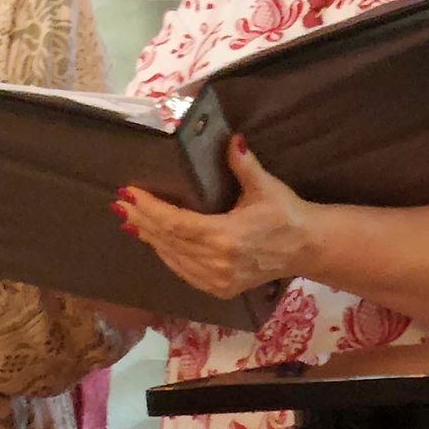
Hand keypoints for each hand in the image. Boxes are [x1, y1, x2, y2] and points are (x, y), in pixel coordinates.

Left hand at [114, 136, 314, 299]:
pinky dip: (166, 255)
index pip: (176, 222)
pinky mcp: (220, 289)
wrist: (308, 248)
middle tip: (119, 203)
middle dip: (141, 220)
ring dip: (149, 238)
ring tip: (130, 219)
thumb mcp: (266, 186)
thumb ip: (245, 164)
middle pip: (168, 240)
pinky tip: (153, 241)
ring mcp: (218, 280)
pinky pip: (183, 272)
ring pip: (172, 257)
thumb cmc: (287, 213)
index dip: (150, 209)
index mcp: (227, 237)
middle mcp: (218, 262)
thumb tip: (233, 139)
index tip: (129, 193)